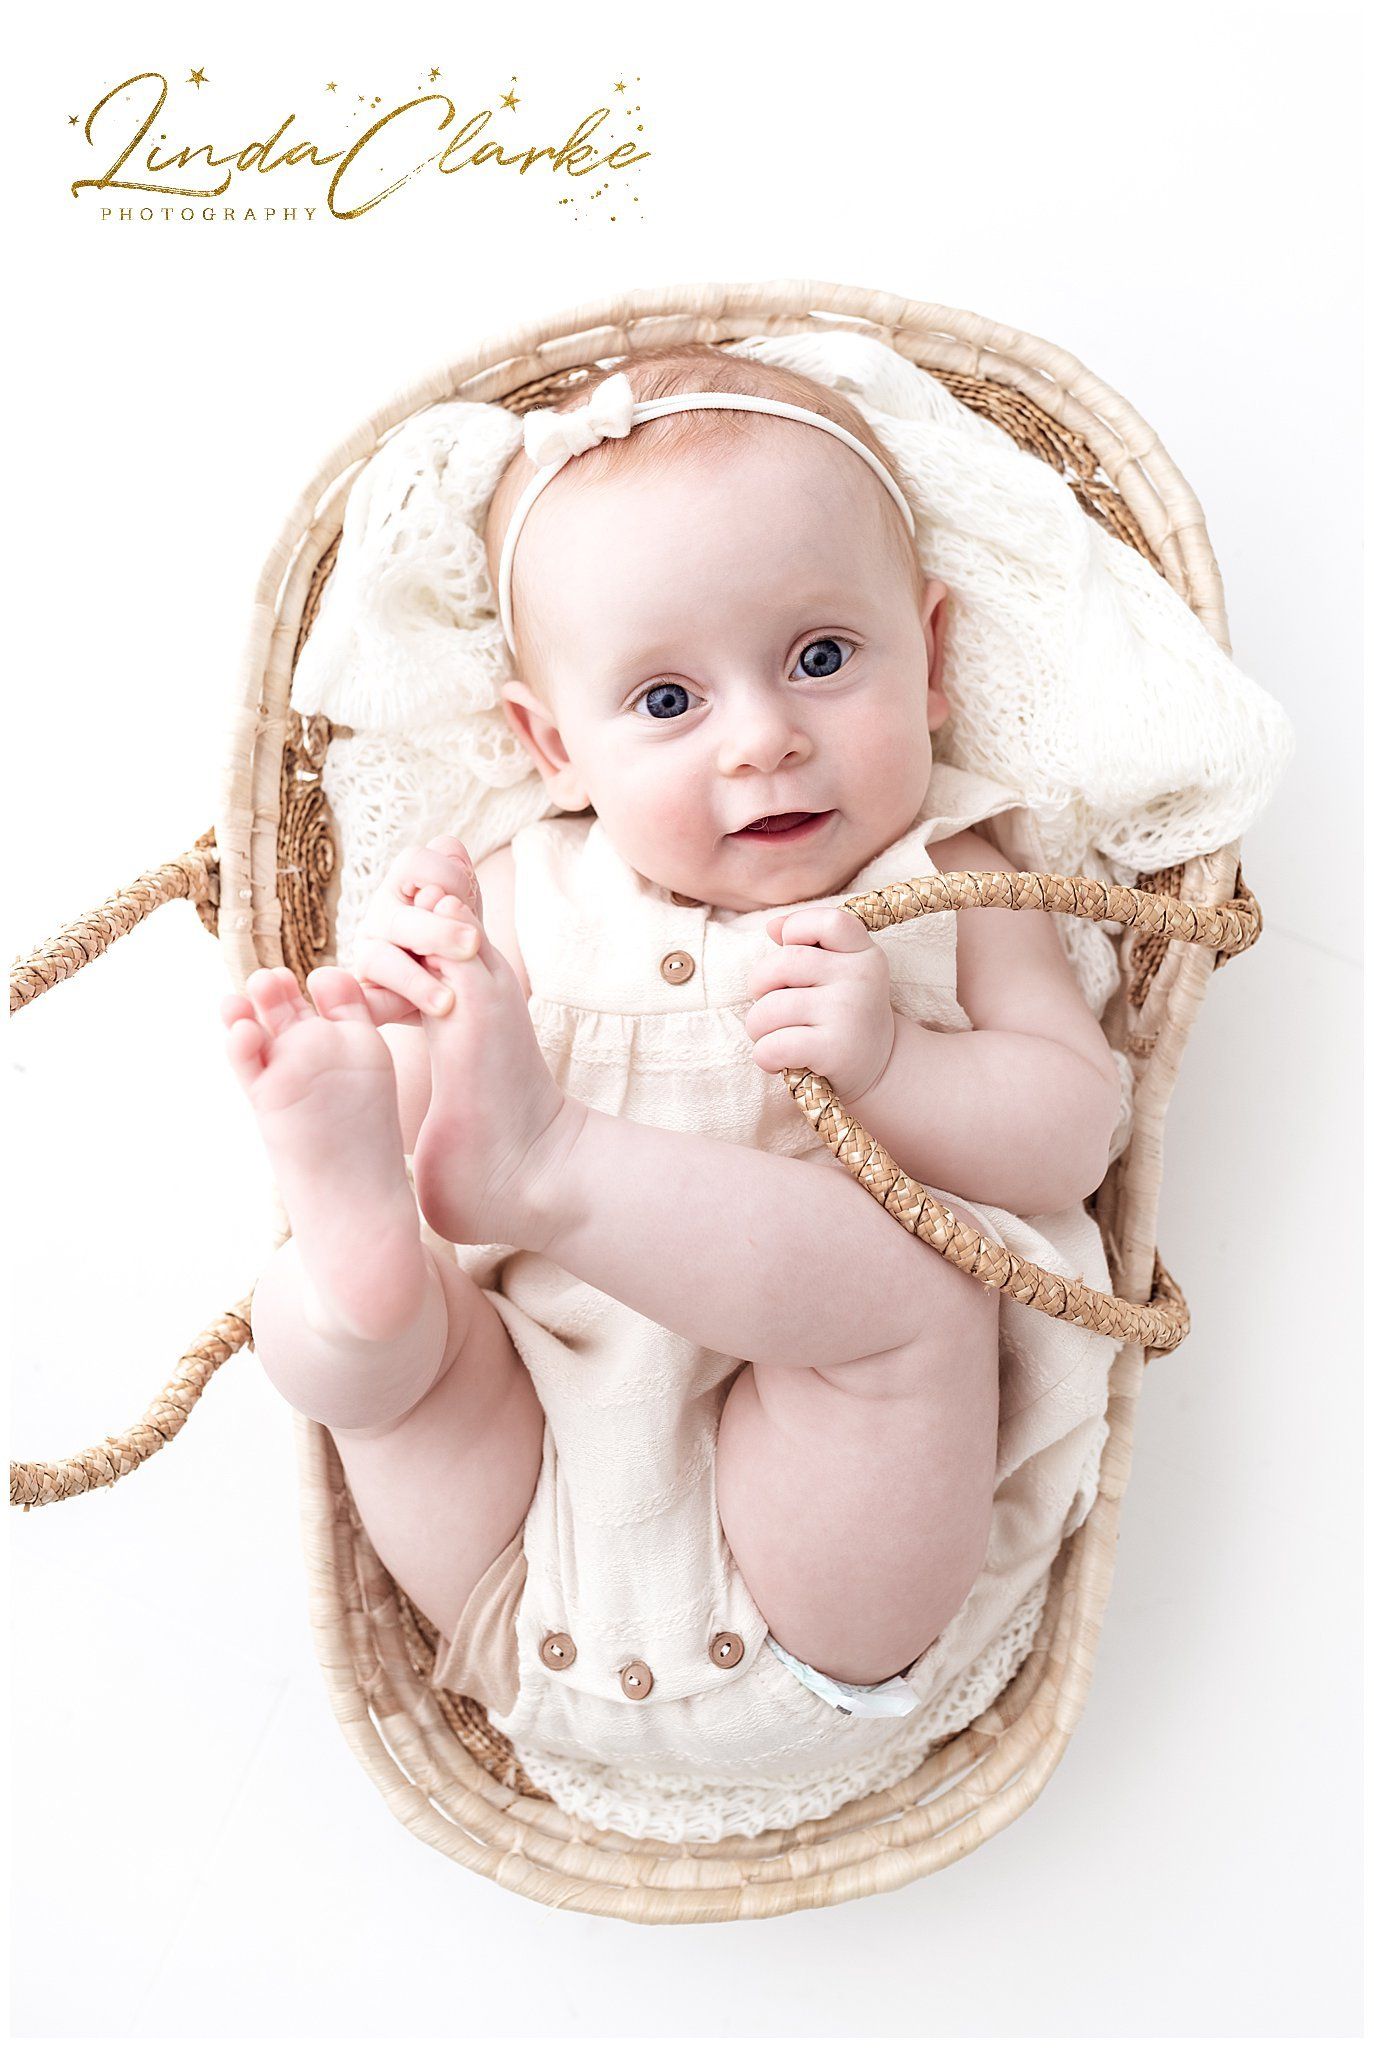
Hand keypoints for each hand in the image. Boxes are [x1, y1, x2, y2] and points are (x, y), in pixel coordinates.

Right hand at [351, 835, 485, 1025]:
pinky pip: (366, 1001)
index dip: (446, 877)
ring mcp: (371, 953)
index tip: (469, 901)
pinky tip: (394, 1013)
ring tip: (447, 1001)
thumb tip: (452, 849)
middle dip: (437, 931)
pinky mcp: (366, 993)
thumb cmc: (464, 954)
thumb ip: (464, 893)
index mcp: (408, 887)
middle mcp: (384, 914)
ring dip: (415, 980)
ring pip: (380, 958)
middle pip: (400, 915)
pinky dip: (375, 1007)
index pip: (415, 863)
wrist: (468, 1009)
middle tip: (470, 946)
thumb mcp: (470, 921)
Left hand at [743, 905, 896, 1102]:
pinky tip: (777, 1060)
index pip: (827, 921)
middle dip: (759, 984)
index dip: (796, 928)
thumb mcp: (839, 973)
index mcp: (862, 952)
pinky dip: (764, 1056)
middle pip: (783, 963)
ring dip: (757, 1027)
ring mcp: (848, 1013)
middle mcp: (860, 978)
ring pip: (770, 1009)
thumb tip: (772, 926)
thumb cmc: (845, 1014)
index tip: (789, 950)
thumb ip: (808, 944)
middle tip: (767, 1004)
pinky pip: (773, 1046)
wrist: (880, 1068)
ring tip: (771, 1036)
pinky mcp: (834, 1050)